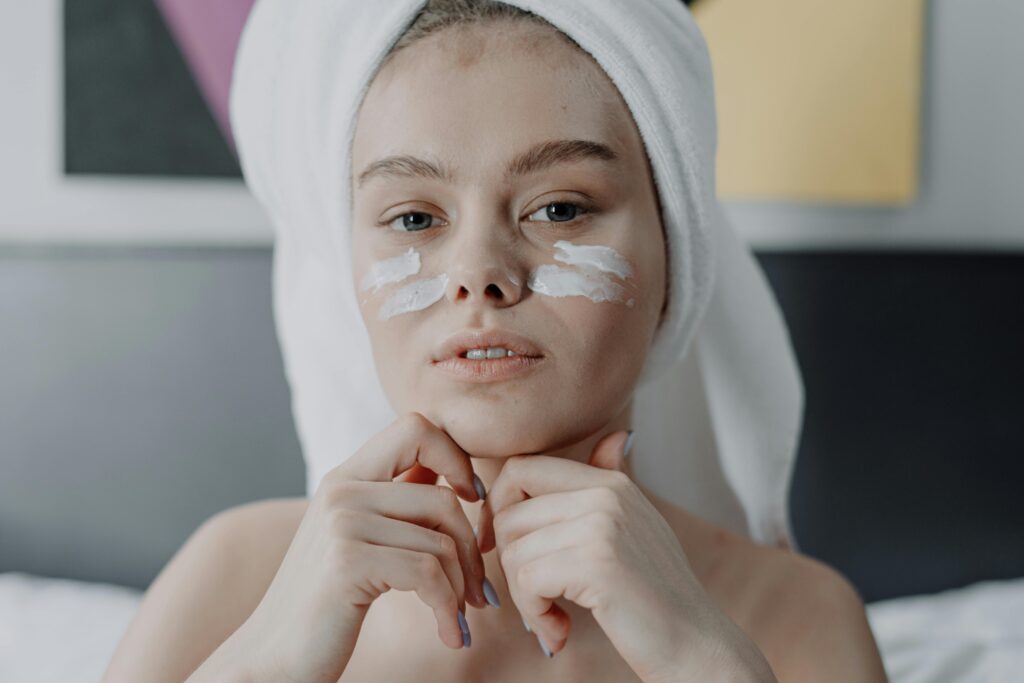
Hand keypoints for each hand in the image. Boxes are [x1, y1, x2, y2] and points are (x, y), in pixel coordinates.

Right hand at [237, 413, 488, 682]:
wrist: (270, 660)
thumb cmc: (325, 605)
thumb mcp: (357, 539)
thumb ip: (395, 503)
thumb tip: (451, 476)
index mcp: (344, 477)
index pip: (416, 427)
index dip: (456, 458)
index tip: (470, 500)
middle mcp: (341, 490)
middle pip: (442, 498)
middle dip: (471, 549)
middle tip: (477, 591)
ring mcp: (342, 522)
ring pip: (441, 542)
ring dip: (462, 588)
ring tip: (460, 617)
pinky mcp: (347, 561)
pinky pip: (428, 575)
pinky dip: (449, 610)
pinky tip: (450, 635)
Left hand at [476, 431, 775, 681]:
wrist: (696, 646)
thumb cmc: (657, 597)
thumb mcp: (636, 527)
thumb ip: (612, 484)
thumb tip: (614, 437)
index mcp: (610, 482)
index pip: (521, 468)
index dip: (498, 508)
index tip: (502, 548)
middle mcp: (606, 493)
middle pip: (509, 514)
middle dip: (510, 564)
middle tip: (536, 597)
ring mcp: (602, 524)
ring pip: (513, 550)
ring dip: (523, 597)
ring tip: (554, 619)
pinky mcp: (596, 562)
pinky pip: (526, 580)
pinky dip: (534, 613)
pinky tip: (559, 630)